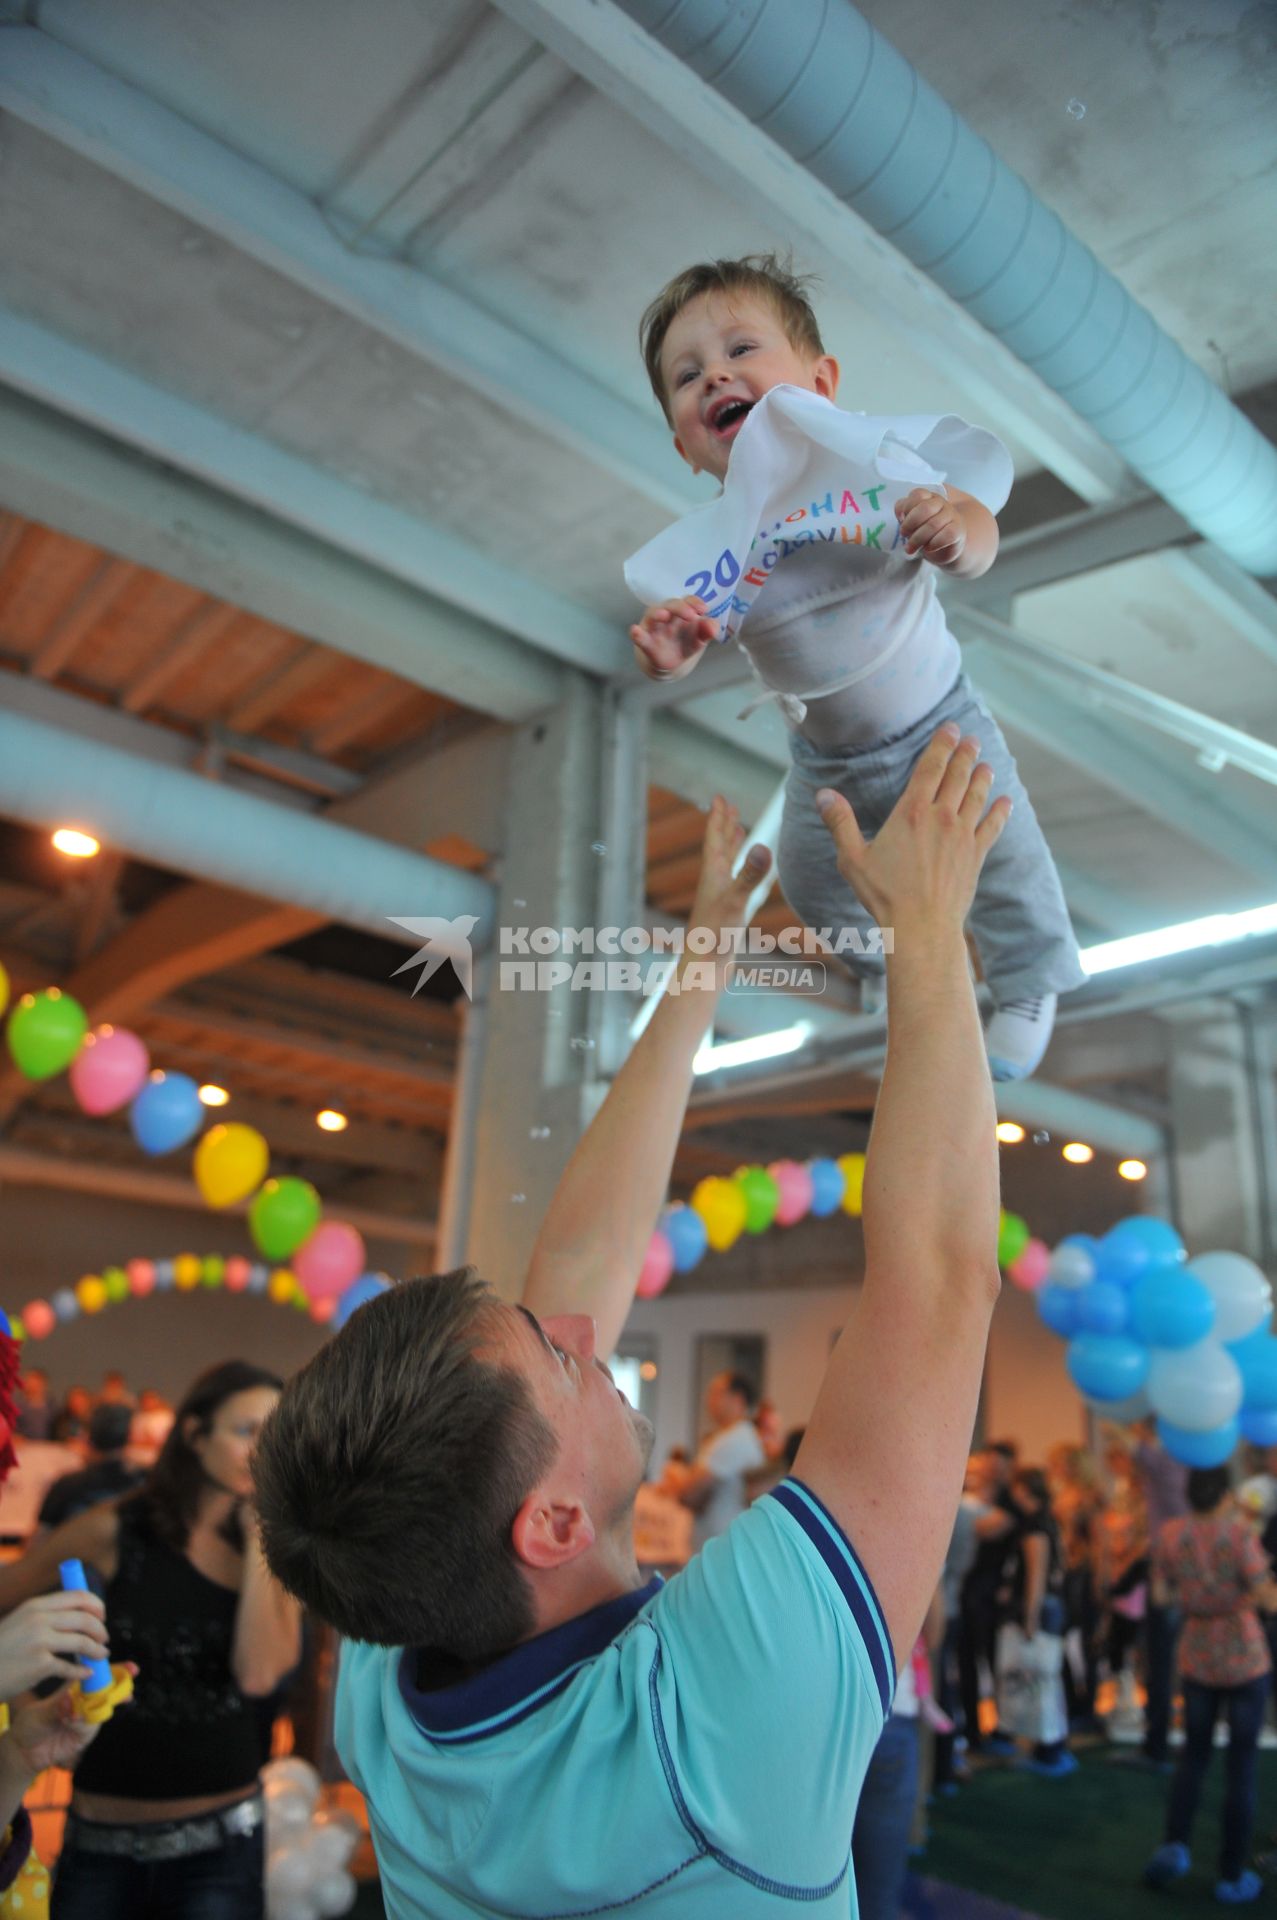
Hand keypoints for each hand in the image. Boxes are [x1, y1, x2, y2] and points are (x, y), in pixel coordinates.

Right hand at [0, 1590, 108, 1696]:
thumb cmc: (0, 1649)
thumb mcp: (19, 1621)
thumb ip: (44, 1616)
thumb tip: (76, 1615)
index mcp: (36, 1605)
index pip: (78, 1596)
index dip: (96, 1605)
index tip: (101, 1616)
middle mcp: (39, 1619)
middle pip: (85, 1618)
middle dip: (100, 1629)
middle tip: (104, 1639)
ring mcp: (39, 1642)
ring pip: (82, 1642)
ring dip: (97, 1650)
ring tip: (101, 1655)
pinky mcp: (39, 1665)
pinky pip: (70, 1667)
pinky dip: (82, 1671)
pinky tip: (86, 1673)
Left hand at [7, 1668, 136, 1775]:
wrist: (23, 1750)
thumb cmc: (31, 1724)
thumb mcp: (42, 1710)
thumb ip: (59, 1705)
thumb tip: (72, 1699)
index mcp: (77, 1687)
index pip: (99, 1674)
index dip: (116, 1670)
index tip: (131, 1668)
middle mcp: (85, 1702)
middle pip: (109, 1691)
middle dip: (121, 1689)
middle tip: (126, 1692)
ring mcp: (87, 1719)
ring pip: (101, 1709)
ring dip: (92, 1708)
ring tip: (71, 1712)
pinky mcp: (84, 1736)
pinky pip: (90, 1726)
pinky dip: (82, 1722)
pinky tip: (69, 1721)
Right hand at [630, 597, 718, 677]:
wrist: (672, 664)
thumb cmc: (686, 643)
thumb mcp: (700, 638)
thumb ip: (708, 631)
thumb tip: (713, 627)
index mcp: (682, 611)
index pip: (688, 600)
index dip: (695, 602)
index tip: (703, 609)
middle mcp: (667, 615)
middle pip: (671, 605)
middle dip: (681, 607)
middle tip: (691, 615)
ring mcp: (654, 627)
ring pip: (653, 614)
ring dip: (658, 613)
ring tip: (664, 615)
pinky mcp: (646, 642)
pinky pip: (640, 636)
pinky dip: (637, 634)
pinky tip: (635, 631)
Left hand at [684, 795, 771, 967]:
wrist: (705, 968)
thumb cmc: (715, 936)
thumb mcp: (736, 901)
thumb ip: (750, 875)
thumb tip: (762, 847)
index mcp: (714, 875)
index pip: (716, 839)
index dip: (719, 818)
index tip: (720, 798)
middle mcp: (714, 883)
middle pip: (719, 847)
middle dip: (725, 826)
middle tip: (728, 807)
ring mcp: (719, 897)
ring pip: (726, 864)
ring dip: (732, 846)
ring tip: (738, 833)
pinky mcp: (726, 912)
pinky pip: (734, 882)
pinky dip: (740, 871)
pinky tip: (744, 877)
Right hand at [815, 724, 1010, 936]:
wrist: (921, 926)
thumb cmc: (884, 895)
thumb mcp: (852, 858)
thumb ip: (840, 823)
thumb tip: (823, 794)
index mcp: (911, 813)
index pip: (930, 768)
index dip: (941, 744)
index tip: (950, 728)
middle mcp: (941, 818)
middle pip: (957, 776)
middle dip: (965, 754)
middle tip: (971, 739)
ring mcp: (962, 836)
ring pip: (977, 796)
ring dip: (982, 777)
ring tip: (986, 764)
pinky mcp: (975, 856)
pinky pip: (993, 827)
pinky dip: (1001, 812)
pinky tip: (1007, 801)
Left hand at [895, 488, 966, 568]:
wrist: (946, 546)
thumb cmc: (925, 532)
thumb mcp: (911, 521)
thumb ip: (903, 511)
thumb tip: (901, 513)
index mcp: (929, 497)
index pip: (918, 494)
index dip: (907, 508)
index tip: (901, 520)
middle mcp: (941, 503)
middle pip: (925, 508)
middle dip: (910, 524)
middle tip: (904, 535)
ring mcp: (952, 515)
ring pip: (933, 524)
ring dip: (918, 539)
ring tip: (910, 548)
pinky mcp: (958, 530)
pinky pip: (947, 535)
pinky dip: (934, 544)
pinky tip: (928, 548)